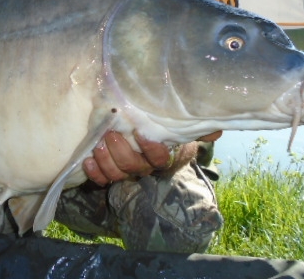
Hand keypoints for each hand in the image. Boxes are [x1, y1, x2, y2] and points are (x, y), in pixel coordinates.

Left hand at [82, 130, 221, 186]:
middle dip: (121, 153)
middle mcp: (145, 166)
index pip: (159, 159)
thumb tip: (216, 130)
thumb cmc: (167, 127)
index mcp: (164, 156)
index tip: (141, 132)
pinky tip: (87, 160)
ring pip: (116, 174)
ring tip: (97, 145)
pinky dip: (94, 172)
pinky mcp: (110, 170)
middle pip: (134, 168)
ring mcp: (127, 169)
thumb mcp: (183, 125)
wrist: (152, 132)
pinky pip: (102, 179)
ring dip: (105, 162)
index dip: (150, 149)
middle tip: (111, 135)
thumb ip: (199, 127)